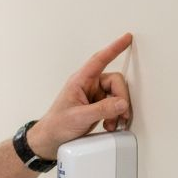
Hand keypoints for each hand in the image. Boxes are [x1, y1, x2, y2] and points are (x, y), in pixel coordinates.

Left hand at [27, 33, 133, 160]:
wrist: (51, 140)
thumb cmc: (57, 125)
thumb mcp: (79, 117)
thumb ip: (102, 110)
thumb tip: (122, 103)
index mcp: (80, 81)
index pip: (99, 60)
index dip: (114, 48)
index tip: (127, 38)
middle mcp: (88, 85)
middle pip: (115, 82)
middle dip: (121, 98)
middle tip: (121, 114)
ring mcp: (94, 96)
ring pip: (117, 95)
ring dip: (119, 110)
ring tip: (113, 123)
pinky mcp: (98, 107)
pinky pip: (114, 106)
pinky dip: (116, 116)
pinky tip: (110, 125)